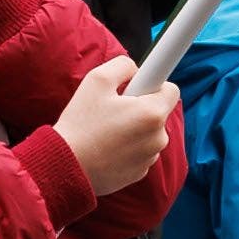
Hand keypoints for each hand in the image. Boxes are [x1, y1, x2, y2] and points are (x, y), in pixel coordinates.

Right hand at [54, 53, 179, 196]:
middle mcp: (158, 138)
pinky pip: (140, 152)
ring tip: (106, 130)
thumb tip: (136, 70)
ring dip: (134, 129)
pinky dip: (128, 148)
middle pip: (158, 112)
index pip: (171, 90)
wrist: (66, 166)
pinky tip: (106, 147)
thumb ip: (124, 65)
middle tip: (113, 109)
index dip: (154, 84)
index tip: (141, 85)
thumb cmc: (81, 123)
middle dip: (140, 107)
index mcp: (152, 113)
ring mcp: (150, 158)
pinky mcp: (140, 173)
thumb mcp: (97, 80)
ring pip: (149, 133)